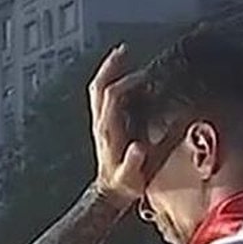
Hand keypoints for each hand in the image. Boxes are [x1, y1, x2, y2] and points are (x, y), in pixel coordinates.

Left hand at [89, 45, 146, 207]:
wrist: (110, 192)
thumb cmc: (123, 184)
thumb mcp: (131, 177)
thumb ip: (133, 163)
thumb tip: (137, 149)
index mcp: (108, 131)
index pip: (113, 97)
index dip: (128, 83)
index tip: (145, 76)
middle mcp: (100, 123)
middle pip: (99, 86)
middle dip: (111, 66)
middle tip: (124, 50)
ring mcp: (99, 123)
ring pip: (97, 89)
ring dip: (108, 70)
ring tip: (121, 56)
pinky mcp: (102, 125)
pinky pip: (101, 96)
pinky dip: (109, 81)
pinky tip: (120, 78)